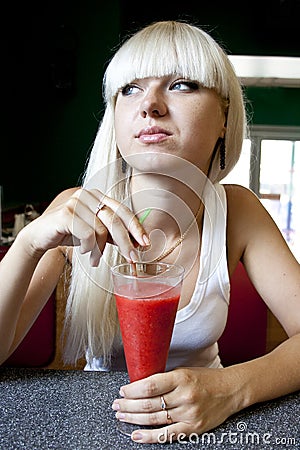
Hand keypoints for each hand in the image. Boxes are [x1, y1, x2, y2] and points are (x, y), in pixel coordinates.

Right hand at [19, 188, 147, 264]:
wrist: (40, 236)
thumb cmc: (69, 233)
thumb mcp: (95, 232)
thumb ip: (112, 233)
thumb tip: (136, 243)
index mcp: (97, 196)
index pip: (122, 210)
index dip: (136, 227)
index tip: (146, 244)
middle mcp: (88, 195)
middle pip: (115, 220)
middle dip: (126, 243)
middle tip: (132, 259)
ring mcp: (76, 202)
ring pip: (101, 230)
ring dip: (100, 250)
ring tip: (94, 260)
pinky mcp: (65, 214)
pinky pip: (87, 234)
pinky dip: (88, 248)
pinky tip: (82, 251)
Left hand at [112, 367, 239, 443]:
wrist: (230, 390)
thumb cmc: (205, 378)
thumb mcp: (184, 371)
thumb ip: (165, 379)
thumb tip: (139, 387)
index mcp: (181, 377)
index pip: (150, 386)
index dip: (132, 390)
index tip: (122, 391)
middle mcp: (184, 396)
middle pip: (149, 404)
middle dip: (128, 405)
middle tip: (116, 406)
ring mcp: (189, 414)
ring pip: (155, 419)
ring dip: (134, 419)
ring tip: (122, 417)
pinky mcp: (193, 428)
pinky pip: (167, 435)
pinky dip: (150, 437)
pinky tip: (137, 435)